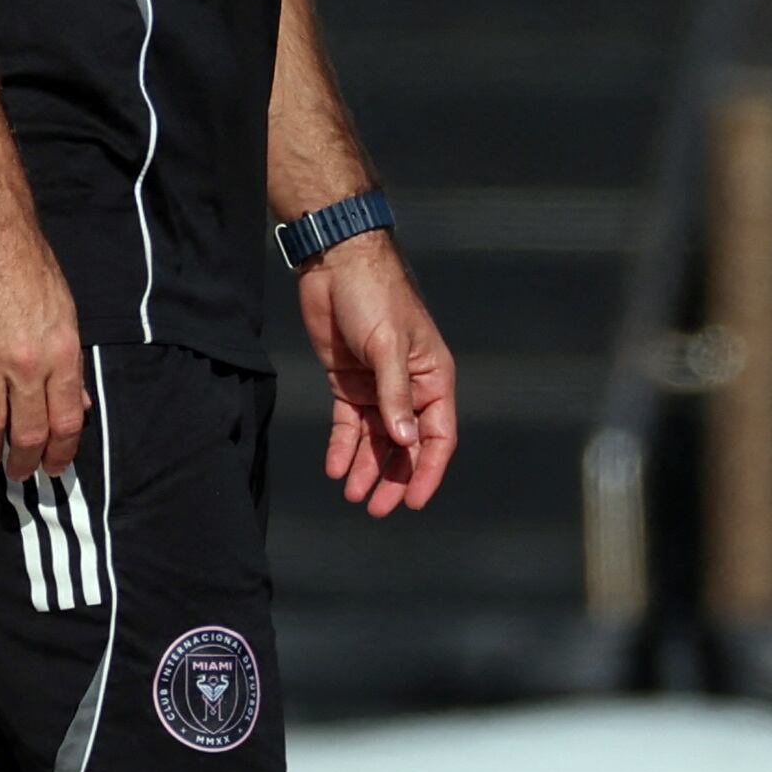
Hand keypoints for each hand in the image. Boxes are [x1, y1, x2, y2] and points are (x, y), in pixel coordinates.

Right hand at [0, 200, 84, 475]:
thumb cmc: (31, 266)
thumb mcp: (67, 312)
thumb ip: (71, 363)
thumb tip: (80, 404)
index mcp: (62, 352)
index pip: (67, 418)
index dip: (62, 450)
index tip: (55, 466)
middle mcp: (27, 362)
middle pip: (28, 430)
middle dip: (25, 460)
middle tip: (22, 473)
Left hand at [298, 235, 452, 515]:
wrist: (335, 263)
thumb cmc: (374, 295)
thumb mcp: (388, 346)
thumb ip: (395, 395)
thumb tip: (406, 442)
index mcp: (433, 378)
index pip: (437, 436)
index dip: (427, 471)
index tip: (414, 502)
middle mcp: (409, 388)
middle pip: (405, 446)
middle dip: (393, 478)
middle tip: (376, 508)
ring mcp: (377, 387)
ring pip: (376, 440)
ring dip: (366, 468)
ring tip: (353, 496)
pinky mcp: (348, 382)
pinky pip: (348, 424)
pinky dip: (342, 447)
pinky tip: (334, 469)